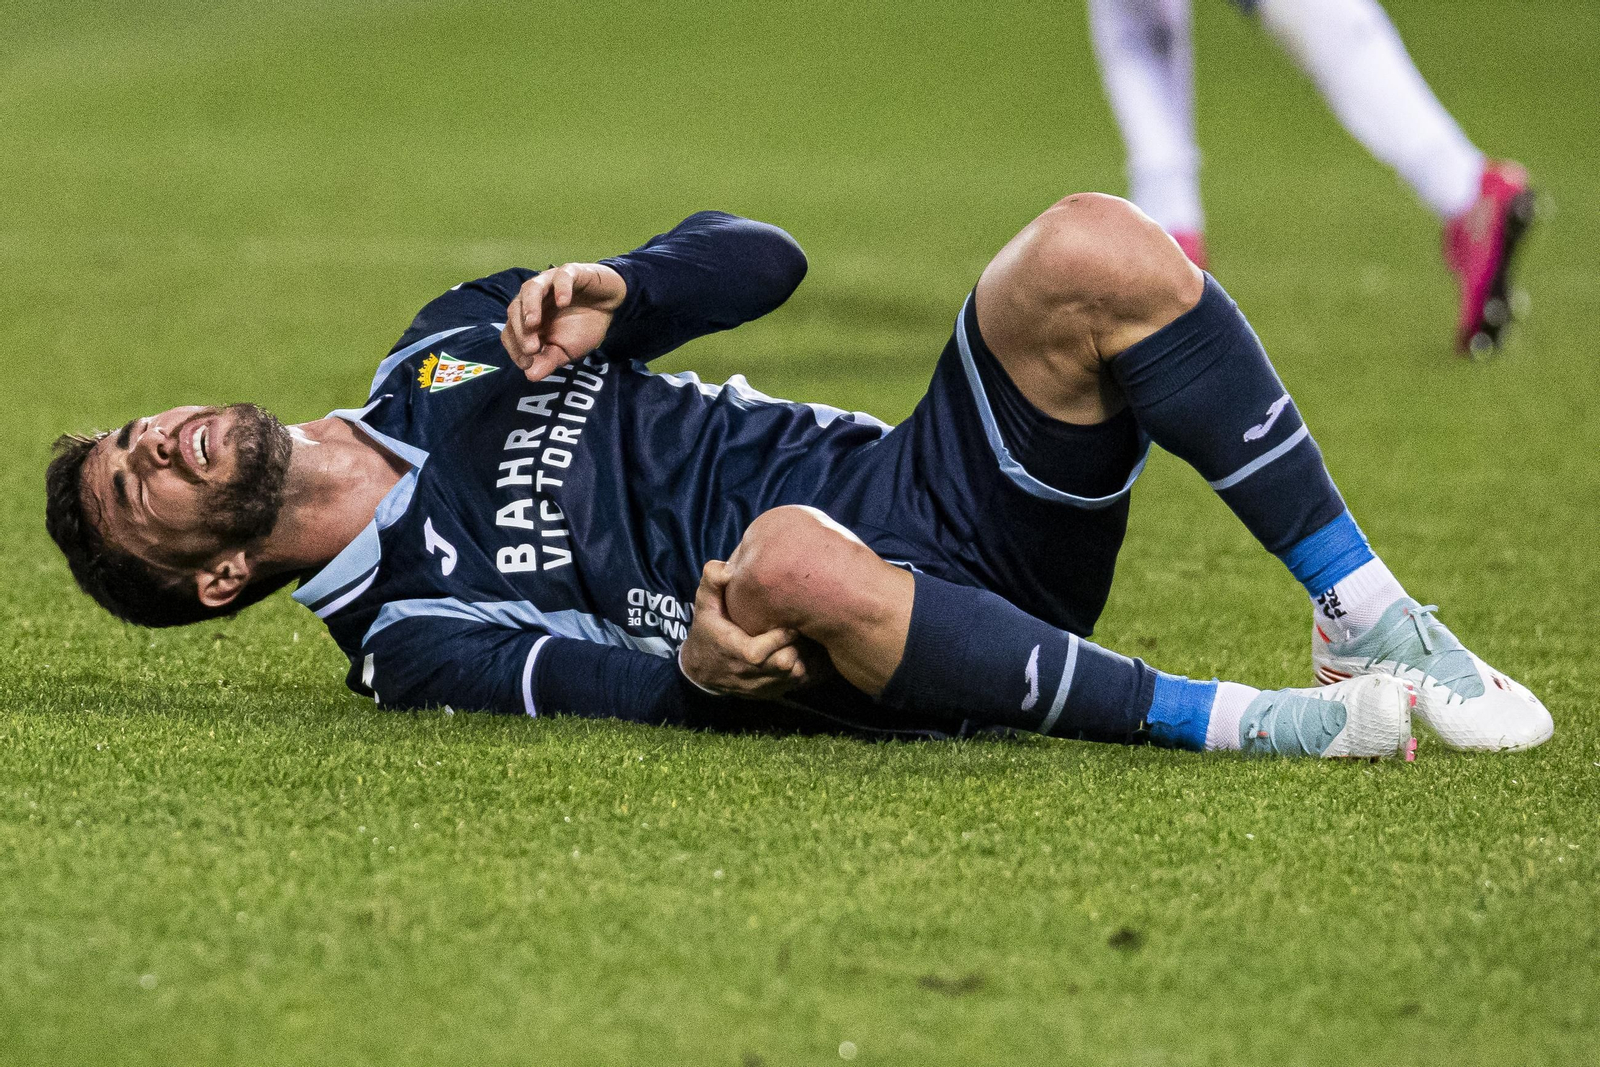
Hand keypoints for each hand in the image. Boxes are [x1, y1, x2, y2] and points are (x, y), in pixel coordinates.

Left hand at [501, 262, 626, 381]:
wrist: (608, 305)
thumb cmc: (583, 327)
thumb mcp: (567, 351)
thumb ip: (549, 361)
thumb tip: (531, 376)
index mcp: (528, 319)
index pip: (510, 331)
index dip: (514, 348)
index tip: (527, 364)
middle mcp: (533, 299)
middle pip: (515, 310)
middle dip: (521, 332)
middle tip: (532, 350)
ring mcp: (550, 283)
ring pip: (530, 288)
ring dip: (529, 307)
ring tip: (534, 324)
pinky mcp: (570, 272)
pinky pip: (561, 276)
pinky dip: (560, 288)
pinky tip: (564, 302)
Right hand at [679, 560, 830, 699]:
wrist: (701, 671)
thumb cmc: (708, 631)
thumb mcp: (704, 605)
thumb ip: (712, 582)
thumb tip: (728, 568)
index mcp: (735, 651)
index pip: (763, 651)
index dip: (780, 636)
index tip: (789, 621)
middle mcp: (749, 674)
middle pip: (786, 664)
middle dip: (796, 645)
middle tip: (800, 628)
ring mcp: (762, 687)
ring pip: (795, 675)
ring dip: (802, 656)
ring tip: (801, 639)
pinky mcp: (771, 693)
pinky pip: (797, 683)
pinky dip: (802, 668)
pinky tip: (799, 651)